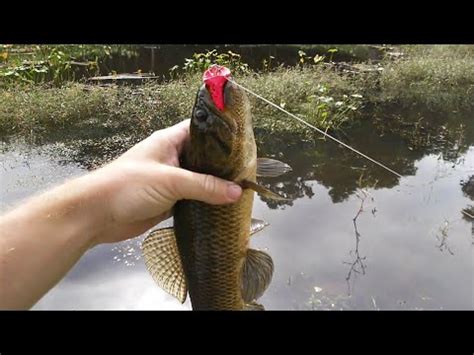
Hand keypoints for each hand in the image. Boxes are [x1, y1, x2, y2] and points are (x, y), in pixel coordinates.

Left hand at [88, 119, 241, 244]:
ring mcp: (170, 180)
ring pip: (199, 180)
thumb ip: (204, 186)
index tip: (244, 145)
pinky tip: (222, 207)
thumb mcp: (170, 181)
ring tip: (241, 190)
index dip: (221, 135)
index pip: (201, 131)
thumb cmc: (128, 186)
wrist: (96, 215)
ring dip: (215, 187)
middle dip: (222, 166)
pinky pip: (192, 199)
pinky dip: (205, 202)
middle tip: (248, 172)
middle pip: (203, 158)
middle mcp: (172, 158)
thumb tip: (237, 191)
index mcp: (169, 141)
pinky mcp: (168, 201)